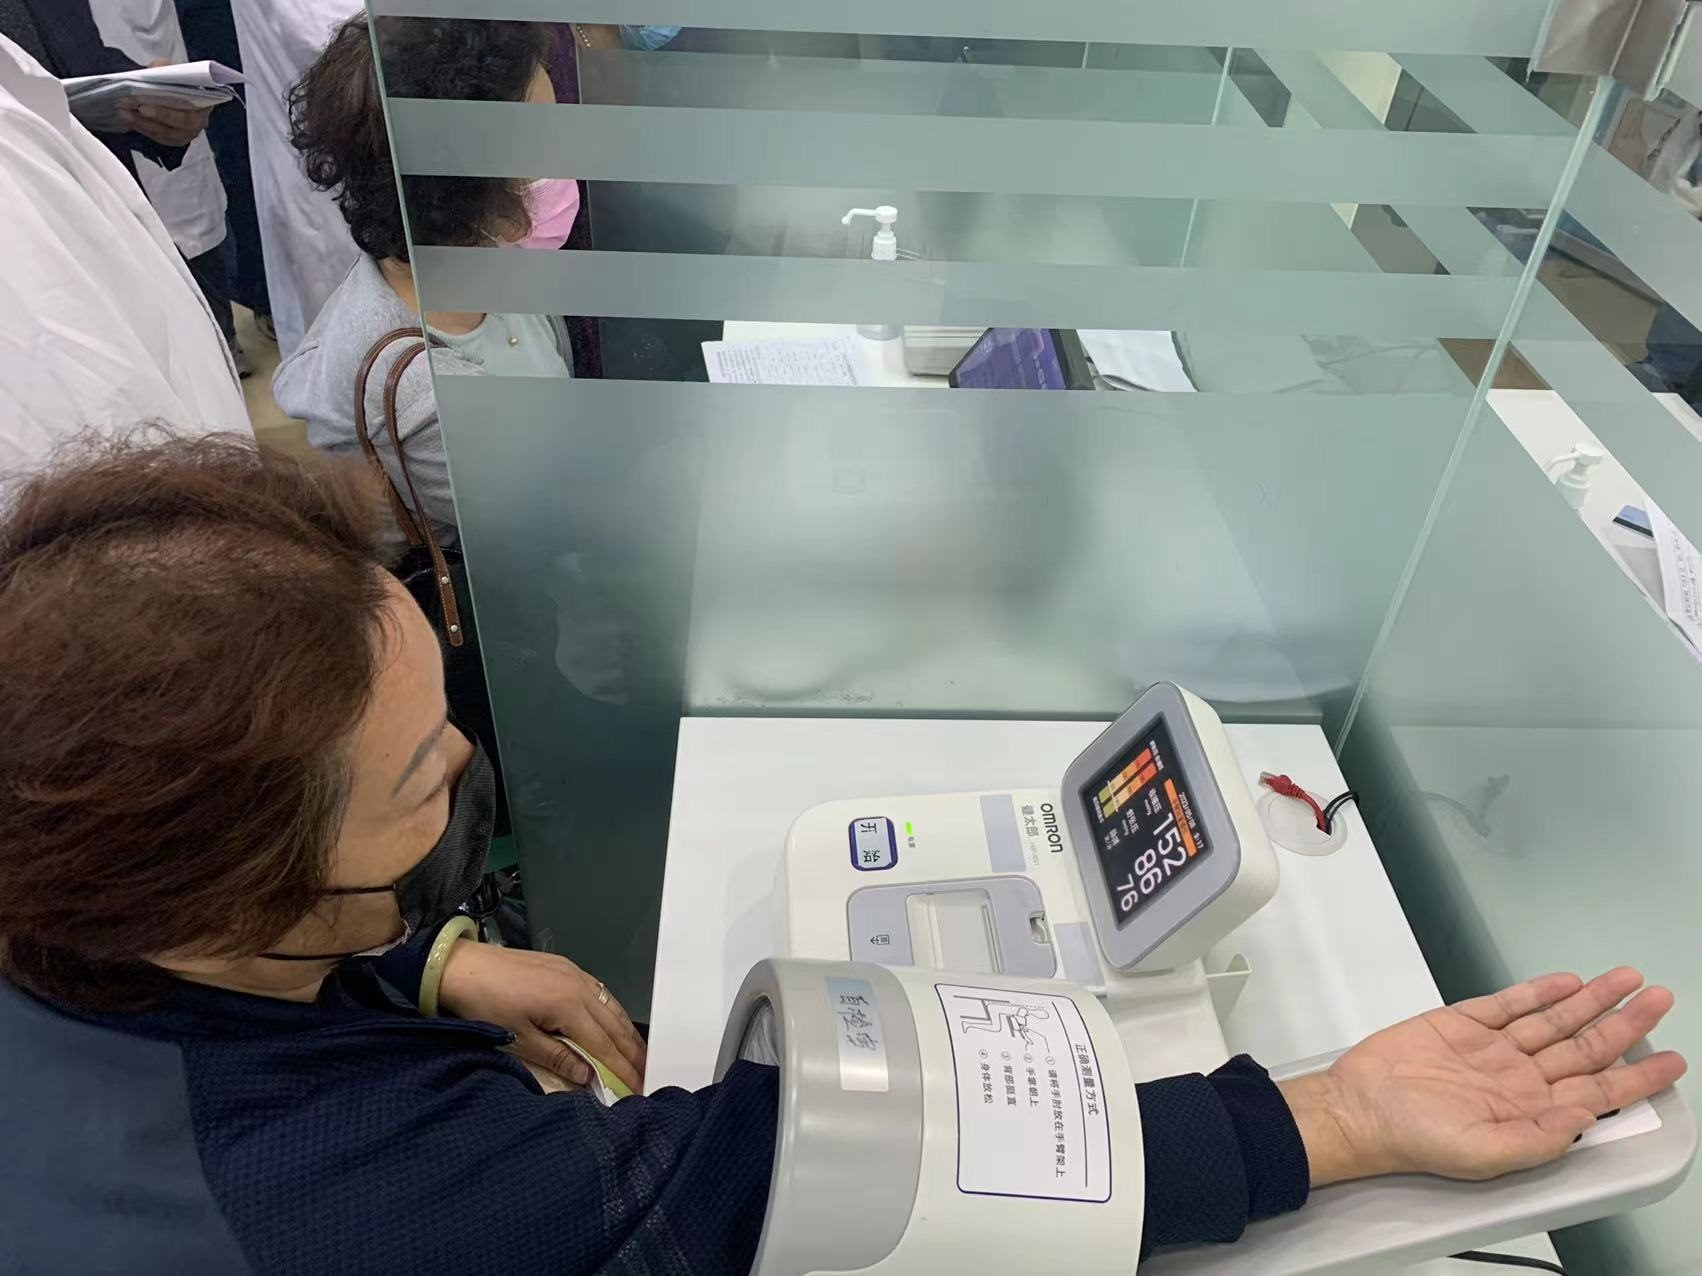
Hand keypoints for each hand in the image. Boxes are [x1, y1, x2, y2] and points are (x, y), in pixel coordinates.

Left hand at [119, 61, 214, 146]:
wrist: (170, 91)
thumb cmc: (174, 80)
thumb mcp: (171, 68)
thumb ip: (164, 67)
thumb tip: (156, 69)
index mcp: (205, 102)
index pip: (192, 107)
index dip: (170, 106)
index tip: (149, 101)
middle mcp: (200, 121)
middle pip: (181, 122)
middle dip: (157, 115)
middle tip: (137, 108)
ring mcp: (188, 132)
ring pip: (168, 133)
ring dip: (144, 123)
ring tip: (125, 112)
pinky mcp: (176, 139)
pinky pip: (160, 137)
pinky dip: (143, 129)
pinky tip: (130, 120)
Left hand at [437, 941, 646, 1093]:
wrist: (461, 966)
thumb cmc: (485, 1005)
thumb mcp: (518, 1039)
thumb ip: (557, 1058)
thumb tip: (588, 1077)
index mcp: (569, 1006)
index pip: (604, 1046)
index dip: (622, 1070)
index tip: (637, 1089)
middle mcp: (579, 987)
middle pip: (614, 1025)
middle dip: (632, 1053)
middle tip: (648, 1075)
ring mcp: (575, 973)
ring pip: (611, 1007)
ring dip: (626, 1032)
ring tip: (639, 1055)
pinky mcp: (566, 966)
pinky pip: (600, 993)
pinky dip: (612, 1012)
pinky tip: (615, 1023)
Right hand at [1280, 968, 1685, 1185]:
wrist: (1360, 1106)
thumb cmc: (1415, 1138)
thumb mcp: (1483, 1154)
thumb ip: (1539, 1137)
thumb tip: (1588, 1116)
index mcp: (1530, 1111)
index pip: (1599, 1091)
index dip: (1639, 1076)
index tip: (1674, 1062)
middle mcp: (1519, 1078)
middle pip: (1586, 1047)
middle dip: (1626, 1024)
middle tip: (1661, 1000)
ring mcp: (1493, 1048)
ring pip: (1555, 1021)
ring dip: (1592, 1002)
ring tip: (1627, 982)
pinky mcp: (1462, 1023)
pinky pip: (1510, 1004)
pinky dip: (1539, 992)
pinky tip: (1567, 983)